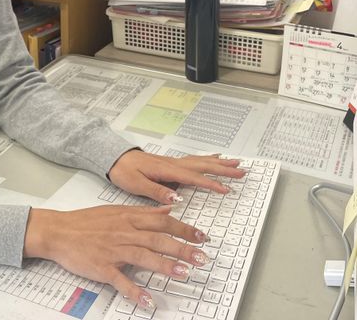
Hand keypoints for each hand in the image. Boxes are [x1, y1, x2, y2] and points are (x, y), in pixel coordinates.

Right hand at [23, 205, 209, 308]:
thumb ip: (144, 211)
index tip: (202, 236)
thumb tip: (167, 209)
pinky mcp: (102, 267)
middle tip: (202, 257)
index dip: (184, 229)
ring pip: (144, 257)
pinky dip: (134, 291)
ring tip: (184, 273)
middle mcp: (125, 232)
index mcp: (130, 218)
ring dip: (165, 266)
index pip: (163, 222)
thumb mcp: (117, 209)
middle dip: (182, 248)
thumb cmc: (87, 221)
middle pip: (158, 239)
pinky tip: (147, 300)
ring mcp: (114, 250)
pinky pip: (120, 280)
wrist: (59, 231)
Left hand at [108, 149, 245, 204]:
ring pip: (201, 161)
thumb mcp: (136, 184)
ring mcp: (173, 162)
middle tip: (241, 172)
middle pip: (203, 166)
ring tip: (236, 164)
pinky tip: (215, 158)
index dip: (211, 184)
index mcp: (167, 170)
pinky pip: (194, 160)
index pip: (194, 177)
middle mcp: (173, 164)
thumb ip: (157, 191)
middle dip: (223, 170)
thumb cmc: (124, 171)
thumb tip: (177, 197)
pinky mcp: (171, 163)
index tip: (226, 189)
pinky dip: (208, 159)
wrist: (115, 158)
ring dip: (219, 163)